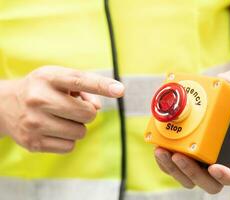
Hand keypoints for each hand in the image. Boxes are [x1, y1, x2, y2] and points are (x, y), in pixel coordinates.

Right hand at [0, 66, 124, 152]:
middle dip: (88, 113)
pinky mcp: (33, 143)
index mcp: (48, 78)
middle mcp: (39, 99)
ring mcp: (34, 123)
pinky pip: (70, 147)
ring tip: (61, 118)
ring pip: (80, 133)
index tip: (120, 90)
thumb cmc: (41, 89)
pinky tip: (55, 130)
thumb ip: (84, 87)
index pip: (79, 80)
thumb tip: (97, 108)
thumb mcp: (58, 78)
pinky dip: (68, 140)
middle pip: (87, 114)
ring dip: (77, 127)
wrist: (4, 105)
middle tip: (75, 108)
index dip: (102, 85)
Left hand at [154, 70, 229, 193]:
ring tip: (162, 151)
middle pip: (209, 183)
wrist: (218, 107)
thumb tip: (227, 80)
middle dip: (192, 173)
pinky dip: (164, 161)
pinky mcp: (185, 158)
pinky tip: (157, 145)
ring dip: (173, 169)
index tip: (215, 167)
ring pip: (188, 179)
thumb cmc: (229, 105)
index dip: (228, 177)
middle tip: (179, 156)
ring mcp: (201, 164)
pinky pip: (174, 168)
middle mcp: (219, 163)